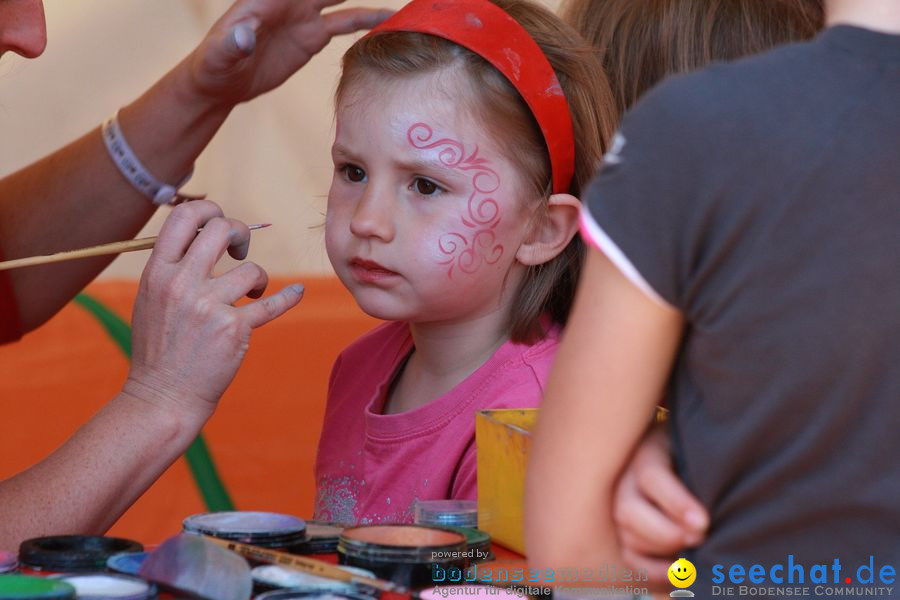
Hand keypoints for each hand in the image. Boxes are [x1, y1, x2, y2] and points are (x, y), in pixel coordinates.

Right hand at [124, 200, 303, 420]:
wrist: (163, 396)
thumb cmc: (159, 348)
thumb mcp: (152, 299)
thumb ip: (173, 266)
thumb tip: (203, 232)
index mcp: (157, 272)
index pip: (185, 217)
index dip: (210, 211)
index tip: (221, 224)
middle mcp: (182, 284)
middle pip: (222, 230)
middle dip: (240, 233)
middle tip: (241, 251)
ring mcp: (208, 306)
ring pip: (251, 269)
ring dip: (257, 278)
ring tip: (251, 293)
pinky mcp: (234, 329)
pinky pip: (271, 304)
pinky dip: (288, 297)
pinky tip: (296, 292)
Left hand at [185, 0, 391, 106]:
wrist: (222, 84)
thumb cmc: (214, 66)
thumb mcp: (219, 56)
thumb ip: (232, 43)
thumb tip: (245, 34)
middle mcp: (290, 1)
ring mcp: (304, 17)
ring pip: (342, 0)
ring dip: (365, 2)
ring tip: (395, 6)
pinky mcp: (311, 38)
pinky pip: (344, 24)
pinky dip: (365, 21)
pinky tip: (387, 20)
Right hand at [612, 422, 708, 585]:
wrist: (697, 461)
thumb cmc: (706, 456)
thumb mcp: (703, 452)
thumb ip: (705, 469)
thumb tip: (707, 511)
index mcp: (647, 451)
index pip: (651, 476)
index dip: (675, 503)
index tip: (703, 522)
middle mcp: (626, 479)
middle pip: (627, 511)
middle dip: (666, 533)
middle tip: (700, 539)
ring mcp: (623, 508)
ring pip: (628, 537)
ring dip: (663, 552)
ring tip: (697, 552)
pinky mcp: (628, 533)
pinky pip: (631, 558)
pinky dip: (655, 572)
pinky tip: (681, 572)